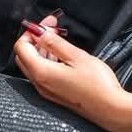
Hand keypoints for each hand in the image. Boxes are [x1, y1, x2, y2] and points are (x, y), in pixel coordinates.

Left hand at [12, 21, 131, 131]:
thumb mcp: (78, 57)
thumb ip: (56, 43)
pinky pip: (42, 73)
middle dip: (34, 38)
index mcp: (41, 72)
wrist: (109, 109)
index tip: (47, 22)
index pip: (22, 47)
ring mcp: (46, 90)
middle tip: (52, 27)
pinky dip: (47, 59)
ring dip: (41, 48)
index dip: (32, 31)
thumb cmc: (97, 85)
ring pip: (33, 64)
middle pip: (24, 55)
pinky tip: (61, 54)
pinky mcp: (54, 93)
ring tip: (58, 38)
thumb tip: (41, 33)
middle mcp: (39, 82)